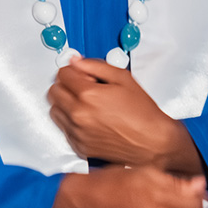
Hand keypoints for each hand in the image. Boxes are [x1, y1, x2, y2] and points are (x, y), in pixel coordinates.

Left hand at [47, 58, 201, 173]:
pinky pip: (63, 127)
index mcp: (88, 95)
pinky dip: (70, 120)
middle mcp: (78, 115)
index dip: (74, 71)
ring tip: (85, 103)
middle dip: (66, 84)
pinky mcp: (79, 146)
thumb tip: (75, 61)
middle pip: (54, 91)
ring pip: (54, 109)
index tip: (84, 75)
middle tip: (83, 86)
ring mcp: (77, 132)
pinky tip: (88, 118)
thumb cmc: (143, 113)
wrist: (153, 143)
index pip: (62, 74)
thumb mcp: (123, 78)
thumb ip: (95, 65)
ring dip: (65, 102)